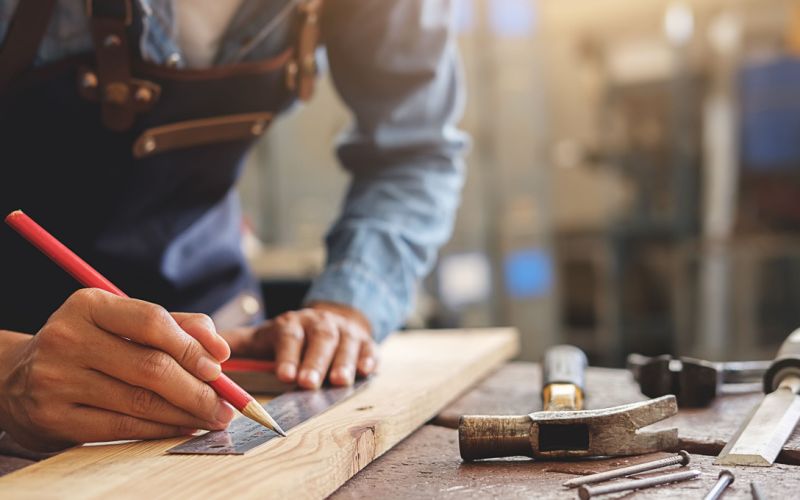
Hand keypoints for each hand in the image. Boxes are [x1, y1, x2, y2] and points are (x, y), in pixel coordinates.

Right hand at [0, 289, 234, 451]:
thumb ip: (175, 326)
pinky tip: (183, 427)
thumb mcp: (121, 323)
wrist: (17, 380)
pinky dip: (161, 430)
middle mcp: (68, 338)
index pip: (152, 321)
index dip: (192, 346)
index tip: (220, 365)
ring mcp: (57, 380)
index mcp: (88, 306)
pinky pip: (122, 427)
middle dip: (199, 389)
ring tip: (213, 417)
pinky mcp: (55, 418)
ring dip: (186, 413)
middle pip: (151, 366)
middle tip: (227, 403)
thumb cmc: (90, 347)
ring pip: (141, 401)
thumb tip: (220, 349)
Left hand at [222, 303, 377, 389]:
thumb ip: (236, 344)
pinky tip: (366, 370)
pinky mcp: (365, 342)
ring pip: (345, 344)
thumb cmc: (290, 338)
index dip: (287, 355)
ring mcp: (344, 333)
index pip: (289, 336)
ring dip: (342, 362)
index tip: (284, 375)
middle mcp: (319, 324)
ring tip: (339, 382)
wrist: (329, 321)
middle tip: (307, 383)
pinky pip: (369, 349)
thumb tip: (199, 350)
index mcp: (291, 324)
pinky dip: (368, 359)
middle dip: (314, 362)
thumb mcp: (263, 337)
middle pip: (319, 340)